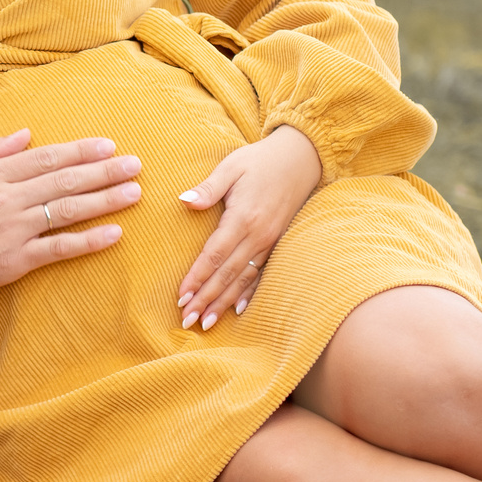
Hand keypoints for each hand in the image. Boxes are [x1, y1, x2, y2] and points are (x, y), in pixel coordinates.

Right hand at [0, 130, 140, 304]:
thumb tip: (24, 135)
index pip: (46, 157)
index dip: (80, 151)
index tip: (107, 145)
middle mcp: (6, 198)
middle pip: (65, 180)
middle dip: (104, 170)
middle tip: (136, 164)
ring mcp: (12, 230)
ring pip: (68, 210)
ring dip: (105, 200)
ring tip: (133, 192)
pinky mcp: (13, 261)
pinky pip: (58, 249)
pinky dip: (87, 241)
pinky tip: (114, 233)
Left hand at [176, 124, 320, 329]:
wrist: (300, 158)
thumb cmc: (259, 160)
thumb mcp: (231, 166)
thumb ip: (208, 188)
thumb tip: (184, 201)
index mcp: (243, 217)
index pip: (214, 255)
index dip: (197, 277)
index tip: (181, 296)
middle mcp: (258, 235)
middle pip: (227, 274)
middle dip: (206, 299)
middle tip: (187, 320)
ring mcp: (270, 242)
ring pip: (243, 279)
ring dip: (224, 302)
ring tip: (207, 323)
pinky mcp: (277, 243)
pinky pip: (261, 274)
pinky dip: (249, 294)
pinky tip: (238, 310)